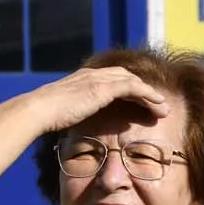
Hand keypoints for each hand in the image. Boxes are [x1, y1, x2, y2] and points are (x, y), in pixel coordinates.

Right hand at [31, 66, 169, 131]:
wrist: (39, 111)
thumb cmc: (47, 118)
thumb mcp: (65, 114)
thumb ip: (76, 115)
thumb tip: (80, 129)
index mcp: (83, 80)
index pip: (113, 79)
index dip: (130, 90)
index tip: (141, 103)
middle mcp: (92, 75)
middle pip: (127, 77)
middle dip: (144, 89)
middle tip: (159, 103)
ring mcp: (97, 79)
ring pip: (134, 81)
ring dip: (151, 94)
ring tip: (164, 107)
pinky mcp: (102, 87)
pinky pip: (133, 87)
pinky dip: (148, 94)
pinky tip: (159, 104)